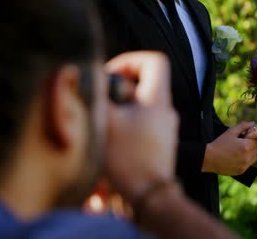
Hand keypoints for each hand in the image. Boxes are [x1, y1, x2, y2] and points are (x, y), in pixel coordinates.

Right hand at [103, 51, 178, 205]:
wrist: (149, 196)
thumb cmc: (128, 159)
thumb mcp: (105, 122)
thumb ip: (96, 96)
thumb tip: (90, 80)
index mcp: (158, 99)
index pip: (155, 61)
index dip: (131, 61)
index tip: (112, 76)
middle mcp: (166, 110)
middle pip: (144, 83)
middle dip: (119, 89)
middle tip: (103, 102)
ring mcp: (165, 127)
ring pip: (140, 104)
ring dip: (120, 108)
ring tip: (105, 123)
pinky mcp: (160, 142)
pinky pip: (142, 122)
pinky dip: (125, 124)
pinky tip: (111, 140)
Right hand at [202, 121, 256, 174]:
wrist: (209, 158)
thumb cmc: (219, 143)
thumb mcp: (230, 132)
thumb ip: (243, 126)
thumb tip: (253, 123)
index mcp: (246, 146)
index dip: (253, 137)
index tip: (246, 136)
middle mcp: (248, 157)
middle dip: (253, 145)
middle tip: (242, 143)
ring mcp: (245, 165)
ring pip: (255, 157)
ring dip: (251, 153)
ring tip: (240, 150)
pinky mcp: (241, 171)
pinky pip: (249, 164)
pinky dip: (246, 160)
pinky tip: (237, 157)